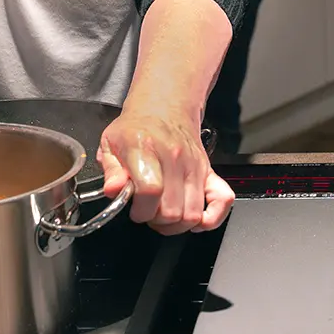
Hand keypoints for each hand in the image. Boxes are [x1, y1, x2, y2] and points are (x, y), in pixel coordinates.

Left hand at [98, 108, 233, 234]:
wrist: (163, 109)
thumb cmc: (135, 130)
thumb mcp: (110, 144)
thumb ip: (110, 171)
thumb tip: (114, 190)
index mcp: (146, 148)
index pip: (151, 190)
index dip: (140, 210)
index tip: (134, 209)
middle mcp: (174, 157)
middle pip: (172, 211)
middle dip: (155, 220)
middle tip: (146, 210)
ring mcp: (195, 164)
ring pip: (193, 214)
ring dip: (176, 224)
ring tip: (164, 213)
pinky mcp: (209, 170)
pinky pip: (223, 200)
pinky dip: (212, 218)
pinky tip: (193, 219)